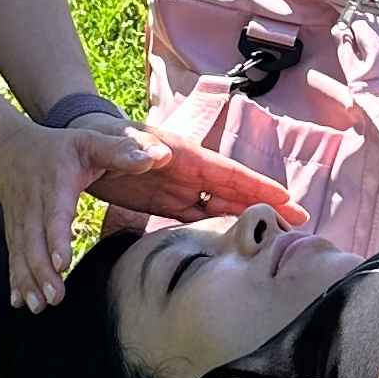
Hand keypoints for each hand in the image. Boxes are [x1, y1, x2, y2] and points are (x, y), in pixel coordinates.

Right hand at [0, 114, 175, 312]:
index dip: (56, 239)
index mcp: (56, 185)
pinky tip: (20, 302)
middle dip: (41, 271)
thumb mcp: (90, 141)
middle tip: (54, 298)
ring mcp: (21, 221)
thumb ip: (121, 150)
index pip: (55, 214)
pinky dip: (16, 281)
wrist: (10, 150)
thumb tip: (156, 158)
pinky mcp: (15, 232)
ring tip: (39, 306)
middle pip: (33, 242)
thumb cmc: (60, 148)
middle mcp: (34, 206)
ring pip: (21, 254)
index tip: (61, 263)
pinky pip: (13, 258)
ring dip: (29, 280)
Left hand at [87, 125, 310, 229]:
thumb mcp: (107, 142)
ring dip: (249, 215)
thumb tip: (164, 155)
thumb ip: (132, 149)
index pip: (226, 171)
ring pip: (223, 202)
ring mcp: (179, 185)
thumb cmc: (93, 138)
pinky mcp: (166, 200)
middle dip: (267, 203)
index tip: (287, 199)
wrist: (77, 139)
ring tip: (279, 233)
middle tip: (301, 223)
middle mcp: (186, 169)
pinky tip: (237, 239)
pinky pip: (201, 214)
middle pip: (235, 188)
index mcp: (179, 154)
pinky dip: (222, 224)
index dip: (257, 185)